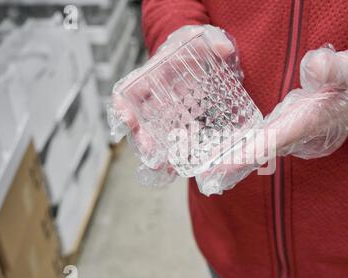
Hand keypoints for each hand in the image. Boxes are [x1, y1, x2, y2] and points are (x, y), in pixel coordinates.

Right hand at [107, 24, 240, 185]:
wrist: (197, 54)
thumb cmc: (192, 45)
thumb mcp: (199, 38)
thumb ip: (211, 41)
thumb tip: (224, 49)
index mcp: (153, 75)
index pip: (130, 90)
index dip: (123, 105)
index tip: (124, 117)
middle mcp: (155, 97)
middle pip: (140, 121)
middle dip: (142, 138)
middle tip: (150, 152)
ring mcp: (166, 112)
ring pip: (154, 136)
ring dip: (156, 153)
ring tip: (162, 168)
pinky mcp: (181, 121)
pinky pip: (173, 140)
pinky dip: (173, 154)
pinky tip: (177, 169)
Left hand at [196, 45, 347, 194]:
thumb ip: (334, 69)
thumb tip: (315, 67)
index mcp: (312, 121)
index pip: (278, 137)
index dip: (253, 150)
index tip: (228, 163)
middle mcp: (302, 136)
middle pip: (264, 153)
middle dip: (236, 166)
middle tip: (207, 180)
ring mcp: (297, 138)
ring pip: (262, 151)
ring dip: (237, 162)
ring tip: (208, 175)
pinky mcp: (292, 133)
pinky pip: (265, 145)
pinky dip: (246, 152)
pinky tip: (226, 157)